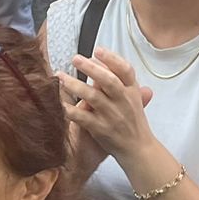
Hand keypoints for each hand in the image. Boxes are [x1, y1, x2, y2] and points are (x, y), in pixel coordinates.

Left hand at [57, 47, 156, 162]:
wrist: (138, 150)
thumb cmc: (134, 123)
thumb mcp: (135, 100)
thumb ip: (123, 83)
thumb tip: (107, 63)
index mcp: (132, 92)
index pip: (126, 70)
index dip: (112, 59)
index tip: (97, 50)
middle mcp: (123, 101)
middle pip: (108, 80)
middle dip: (91, 68)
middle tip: (75, 58)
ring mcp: (112, 116)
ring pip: (93, 97)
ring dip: (75, 85)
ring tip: (60, 76)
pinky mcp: (101, 129)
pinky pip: (83, 117)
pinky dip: (71, 110)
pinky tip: (60, 103)